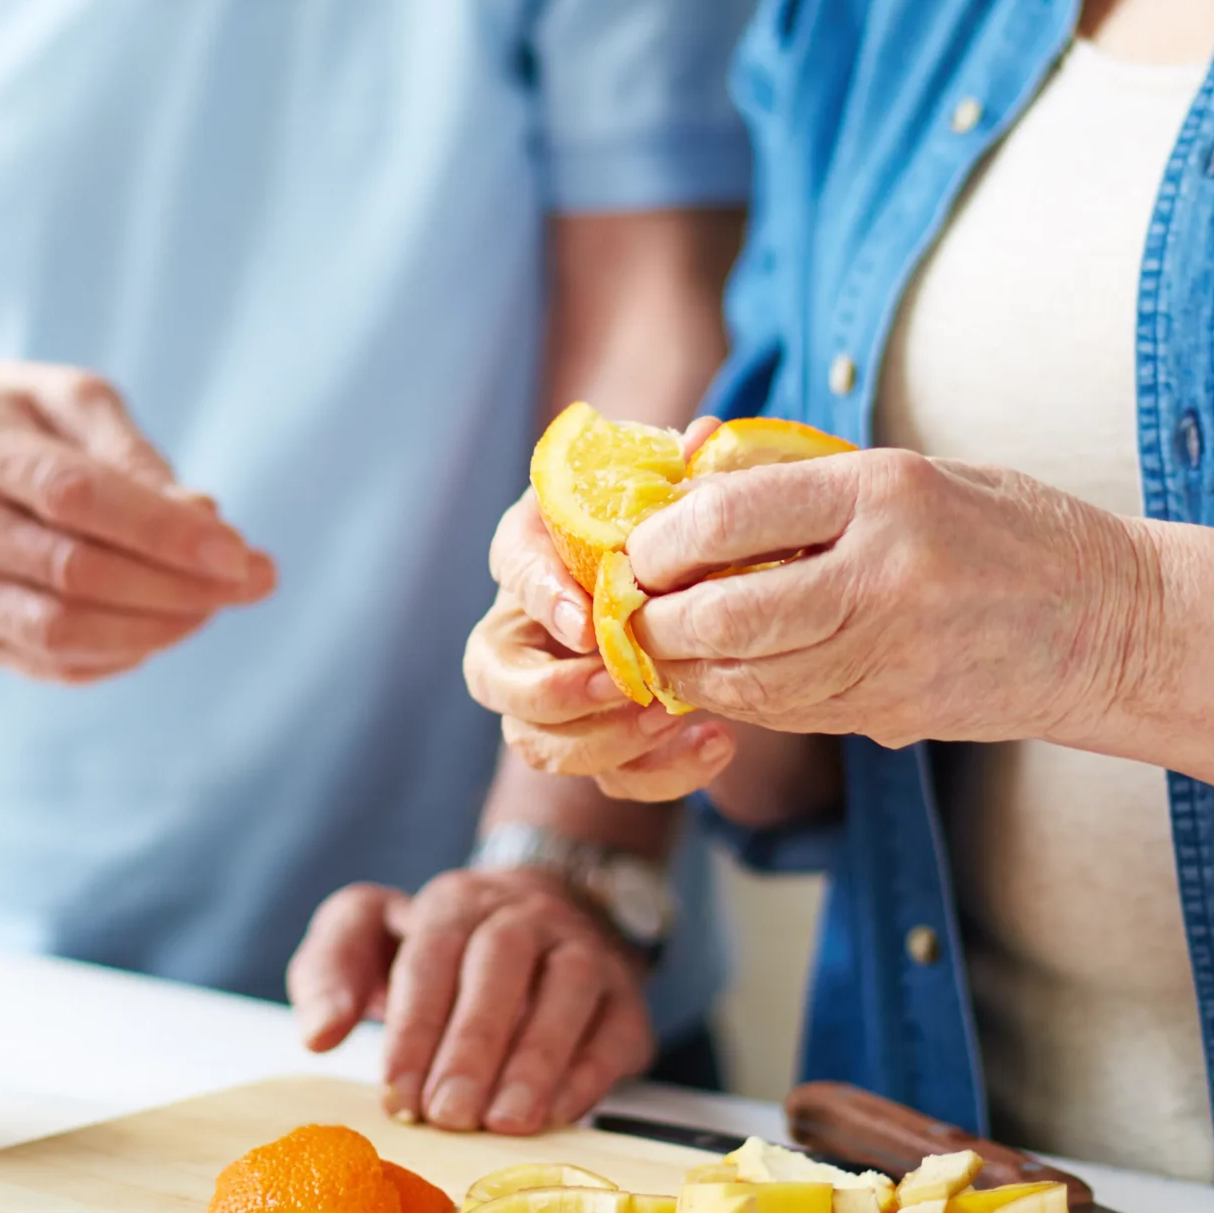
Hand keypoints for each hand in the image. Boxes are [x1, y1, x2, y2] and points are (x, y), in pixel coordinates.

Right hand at [0, 362, 275, 681]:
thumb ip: (134, 455)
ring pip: (59, 632)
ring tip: (212, 607)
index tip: (237, 550)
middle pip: (72, 573)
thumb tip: (205, 519)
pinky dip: (119, 655)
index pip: (73, 496)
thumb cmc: (12, 419)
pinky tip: (161, 628)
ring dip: (155, 630)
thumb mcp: (69, 399)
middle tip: (249, 582)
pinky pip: (47, 664)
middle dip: (177, 587)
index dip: (162, 530)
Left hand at [288, 869, 655, 1133]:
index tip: (395, 1093)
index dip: (413, 1027)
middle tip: (447, 1115)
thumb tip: (321, 1033)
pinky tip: (555, 1116)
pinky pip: (615, 1028)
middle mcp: (523, 914)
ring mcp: (582, 949)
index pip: (431, 954)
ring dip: (535, 1058)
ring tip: (502, 1121)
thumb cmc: (436, 949)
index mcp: (453, 902)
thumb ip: (327, 974)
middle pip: (500, 964)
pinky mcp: (625, 996)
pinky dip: (588, 1074)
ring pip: (568, 988)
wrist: (538, 916)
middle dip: (472, 1044)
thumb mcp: (365, 939)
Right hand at [461, 492, 736, 801]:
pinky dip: (662, 772)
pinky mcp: (598, 743)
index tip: (585, 618)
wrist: (681, 578)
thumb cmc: (656, 523)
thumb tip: (703, 434)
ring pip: (536, 743)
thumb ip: (675, 467)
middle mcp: (522, 630)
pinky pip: (610, 778)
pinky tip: (718, 742)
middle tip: (620, 680)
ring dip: (602, 738)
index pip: (513, 571)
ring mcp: (550, 697)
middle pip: (494, 678)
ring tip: (670, 715)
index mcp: (532, 552)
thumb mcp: (660, 485)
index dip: (542, 597)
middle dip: (554, 690)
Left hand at [631, 449, 1156, 750]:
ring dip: (684, 666)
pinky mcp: (891, 711)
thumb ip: (798, 475)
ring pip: (744, 677)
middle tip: (629, 608)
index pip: (730, 515)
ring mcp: (888, 654)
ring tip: (658, 644)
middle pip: (723, 612)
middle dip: (657, 617)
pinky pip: (783, 710)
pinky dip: (734, 695)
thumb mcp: (910, 472)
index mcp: (883, 494)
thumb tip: (686, 468)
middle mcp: (882, 576)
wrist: (1114, 625)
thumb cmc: (1006, 529)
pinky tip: (715, 675)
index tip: (637, 548)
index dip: (661, 541)